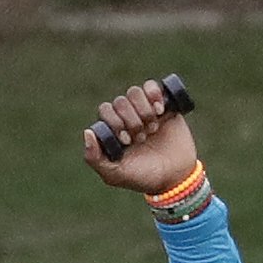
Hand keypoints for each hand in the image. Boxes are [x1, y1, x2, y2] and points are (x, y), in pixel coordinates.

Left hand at [82, 79, 198, 194]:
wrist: (175, 176)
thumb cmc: (142, 177)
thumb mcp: (115, 174)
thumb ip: (95, 158)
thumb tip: (87, 132)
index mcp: (112, 131)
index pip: (105, 111)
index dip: (114, 121)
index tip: (126, 140)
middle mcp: (127, 118)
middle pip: (120, 101)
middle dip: (131, 120)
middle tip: (142, 138)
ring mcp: (145, 110)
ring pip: (134, 92)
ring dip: (143, 109)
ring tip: (152, 128)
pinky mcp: (164, 106)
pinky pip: (153, 86)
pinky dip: (154, 93)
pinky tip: (160, 110)